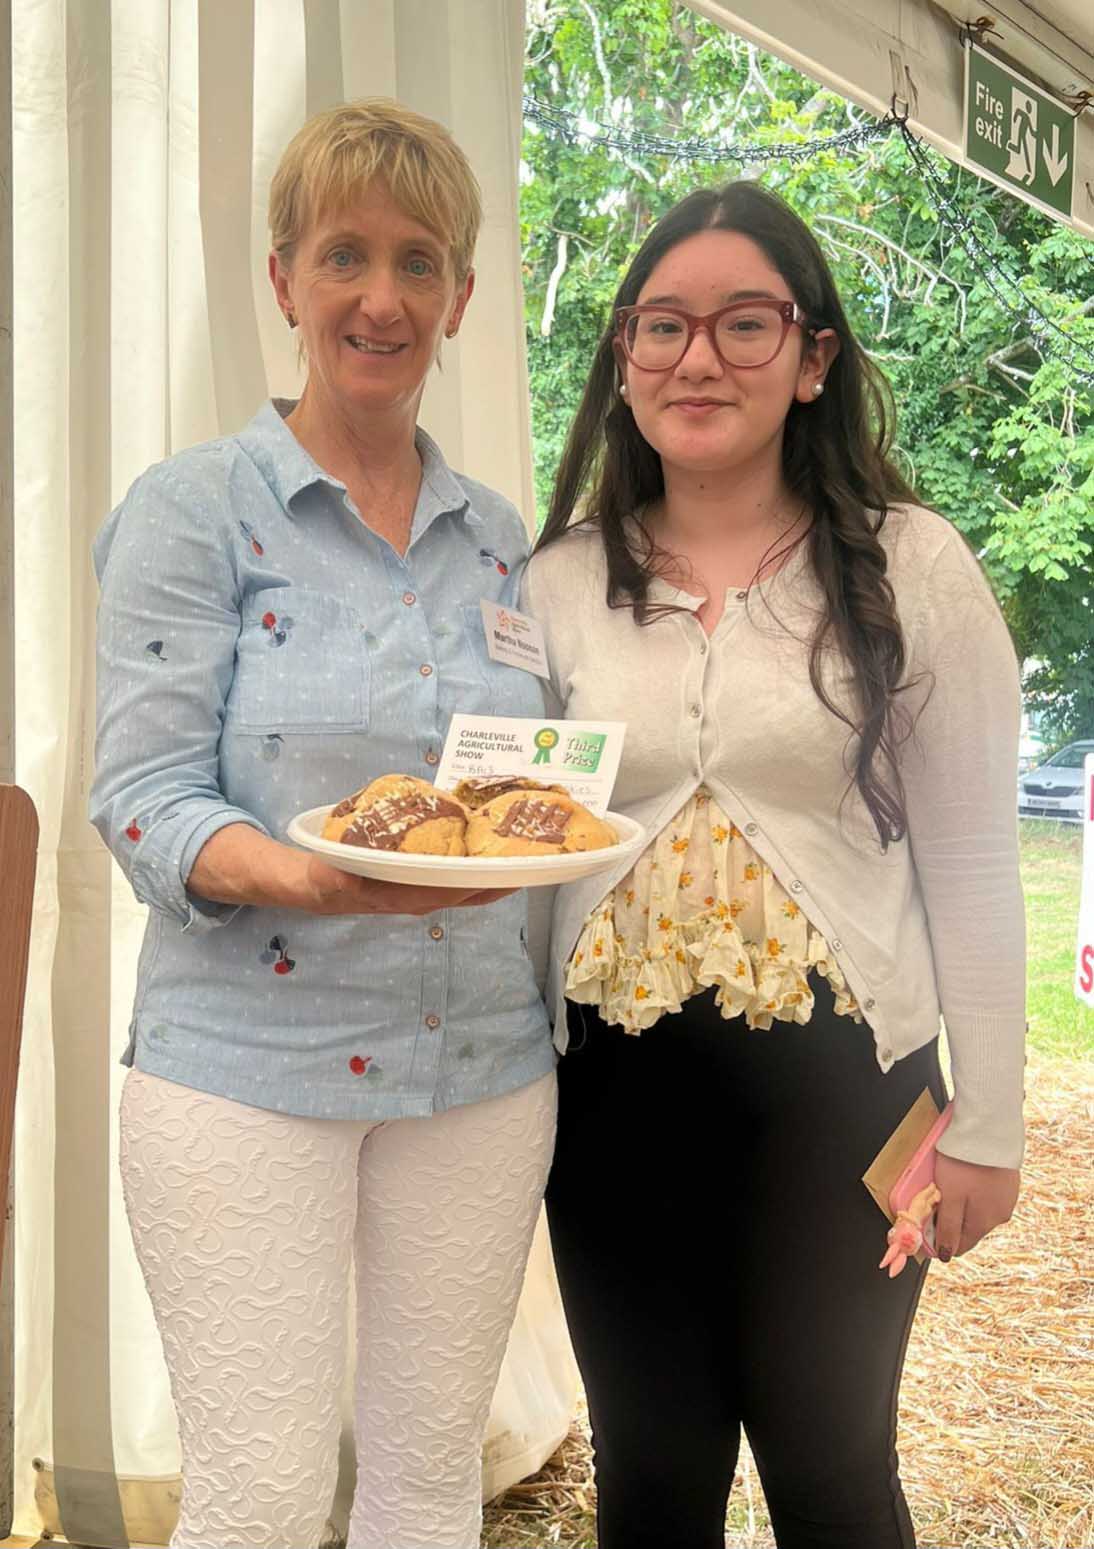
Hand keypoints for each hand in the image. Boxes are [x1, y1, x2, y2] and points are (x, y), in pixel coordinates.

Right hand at [301, 855, 514, 916]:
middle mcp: (423, 896)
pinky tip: (490, 841)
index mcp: (405, 898)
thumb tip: (340, 876)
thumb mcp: (325, 878)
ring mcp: (426, 888)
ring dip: (495, 870)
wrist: (320, 887)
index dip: (482, 886)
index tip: (509, 874)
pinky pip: (458, 872)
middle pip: (473, 892)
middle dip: (503, 878)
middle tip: (536, 857)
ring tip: (523, 847)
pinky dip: (477, 860)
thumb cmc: (327, 881)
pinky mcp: (424, 876)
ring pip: (469, 884)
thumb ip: (332, 878)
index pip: (451, 894)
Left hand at [932, 1153, 1019, 1260]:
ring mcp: (1007, 1199)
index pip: (961, 1245)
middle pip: (969, 1228)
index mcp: (984, 1223)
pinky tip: (967, 1175)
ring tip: (951, 1183)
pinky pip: (987, 1195)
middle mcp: (1000, 1216)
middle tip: (937, 1198)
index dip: (941, 1240)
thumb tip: (946, 1255)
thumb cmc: (965, 1163)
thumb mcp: (949, 1197)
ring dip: (963, 1204)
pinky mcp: (1009, 1182)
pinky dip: (975, 1191)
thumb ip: (947, 1227)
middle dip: (951, 1219)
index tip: (927, 1225)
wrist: (988, 1129)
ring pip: (978, 1211)